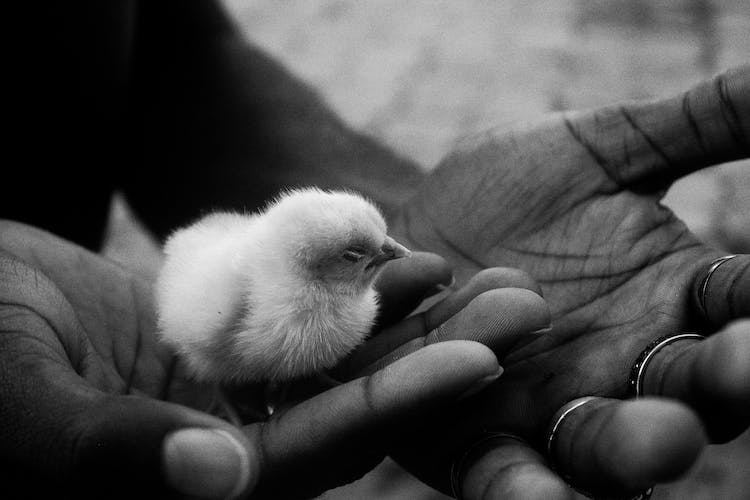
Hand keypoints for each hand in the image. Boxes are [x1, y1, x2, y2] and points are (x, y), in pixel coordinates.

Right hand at [0, 221, 545, 498]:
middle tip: (523, 307)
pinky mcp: (230, 346)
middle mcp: (229, 453)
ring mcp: (234, 397)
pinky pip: (306, 318)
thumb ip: (108, 451)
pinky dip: (354, 289)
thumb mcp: (22, 399)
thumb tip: (217, 479)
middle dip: (438, 359)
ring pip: (341, 362)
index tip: (478, 360)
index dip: (396, 408)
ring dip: (414, 320)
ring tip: (488, 276)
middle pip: (354, 410)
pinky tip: (410, 255)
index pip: (314, 457)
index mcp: (189, 489)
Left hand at [381, 66, 749, 497]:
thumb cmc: (513, 193)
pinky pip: (503, 477)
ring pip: (601, 453)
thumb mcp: (605, 150)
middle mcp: (625, 374)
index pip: (742, 311)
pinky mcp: (476, 442)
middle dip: (717, 386)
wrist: (418, 228)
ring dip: (629, 454)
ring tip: (657, 444)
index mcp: (674, 307)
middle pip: (686, 395)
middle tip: (736, 363)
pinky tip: (537, 494)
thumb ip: (699, 125)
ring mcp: (551, 415)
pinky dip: (524, 490)